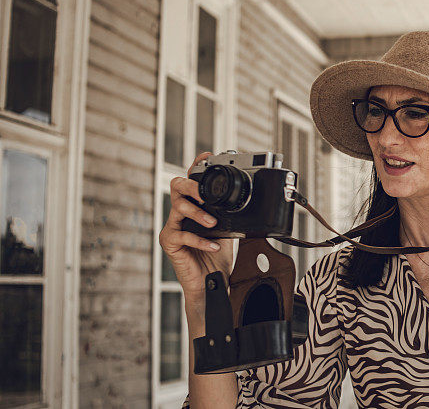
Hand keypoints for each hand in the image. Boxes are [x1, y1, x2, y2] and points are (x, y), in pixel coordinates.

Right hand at [159, 151, 234, 310]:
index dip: (196, 167)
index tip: (206, 157)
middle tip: (205, 193)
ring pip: (178, 208)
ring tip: (213, 223)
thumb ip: (230, 215)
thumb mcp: (228, 230)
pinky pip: (181, 235)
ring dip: (198, 213)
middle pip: (176, 186)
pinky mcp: (169, 242)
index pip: (191, 181)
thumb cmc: (216, 255)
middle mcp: (180, 213)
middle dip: (192, 186)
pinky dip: (200, 239)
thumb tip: (249, 202)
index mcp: (193, 206)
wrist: (209, 281)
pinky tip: (213, 244)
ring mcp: (172, 226)